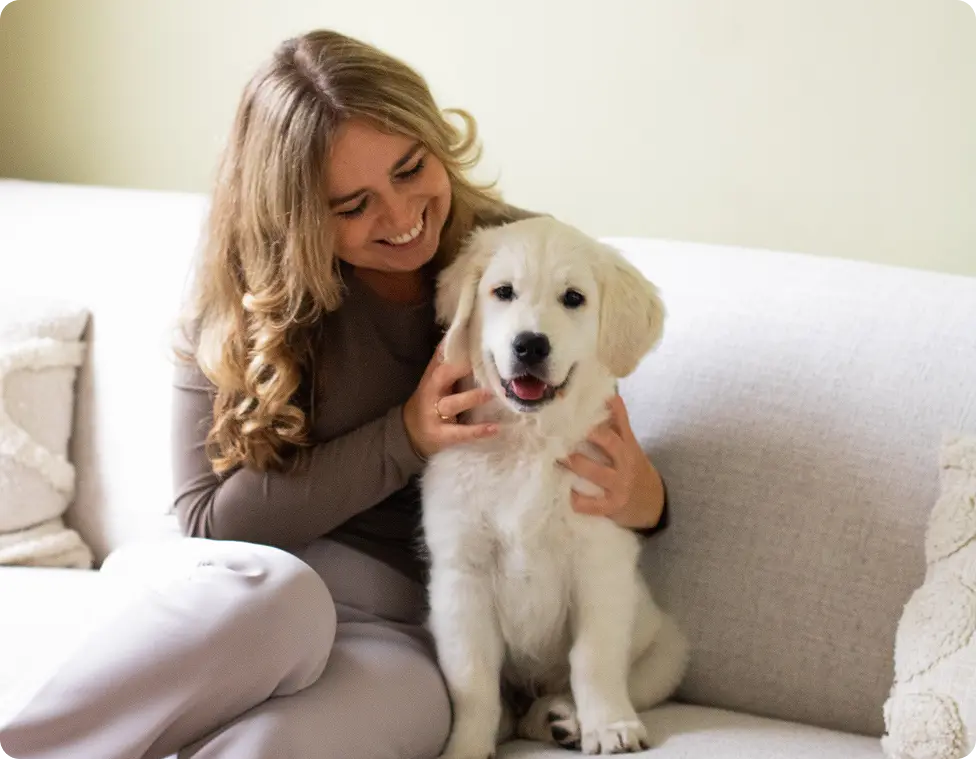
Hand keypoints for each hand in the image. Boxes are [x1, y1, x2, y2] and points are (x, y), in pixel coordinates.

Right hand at [403, 340, 497, 459]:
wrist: (409, 432)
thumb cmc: (430, 401)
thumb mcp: (435, 381)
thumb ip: (449, 363)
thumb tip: (467, 335)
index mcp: (433, 376)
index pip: (442, 357)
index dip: (455, 347)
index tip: (473, 335)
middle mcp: (432, 392)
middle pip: (443, 376)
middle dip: (461, 368)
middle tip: (486, 363)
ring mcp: (434, 414)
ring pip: (452, 404)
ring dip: (472, 398)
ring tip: (493, 393)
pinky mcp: (441, 434)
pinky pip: (460, 432)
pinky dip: (477, 430)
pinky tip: (494, 428)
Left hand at [562, 394, 664, 528]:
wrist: (652, 502)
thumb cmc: (632, 467)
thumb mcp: (629, 445)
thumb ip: (617, 422)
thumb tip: (607, 393)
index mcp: (627, 444)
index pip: (619, 421)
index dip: (606, 408)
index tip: (585, 399)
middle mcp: (625, 462)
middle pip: (610, 442)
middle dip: (590, 434)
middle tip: (566, 427)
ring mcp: (620, 484)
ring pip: (597, 472)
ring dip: (576, 464)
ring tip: (557, 457)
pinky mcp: (613, 506)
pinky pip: (593, 504)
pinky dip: (578, 500)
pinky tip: (565, 493)